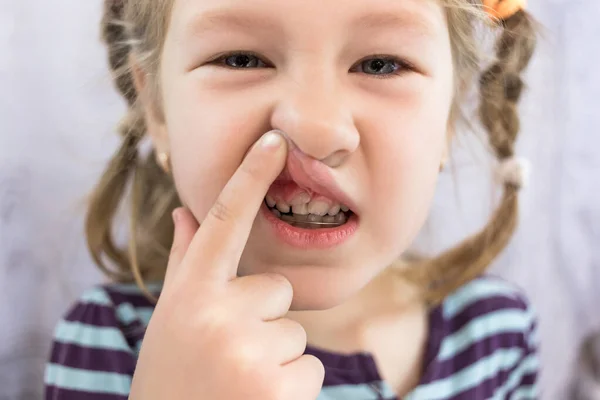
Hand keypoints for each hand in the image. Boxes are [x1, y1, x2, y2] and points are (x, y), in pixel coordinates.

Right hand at [130, 131, 324, 399]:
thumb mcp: (172, 318)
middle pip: (276, 290)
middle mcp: (215, 315)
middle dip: (261, 320)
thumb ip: (187, 261)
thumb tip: (185, 209)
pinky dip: (291, 388)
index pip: (224, 222)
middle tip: (227, 356)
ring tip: (237, 384)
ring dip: (274, 358)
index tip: (275, 139)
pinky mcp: (281, 388)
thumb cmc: (173, 376)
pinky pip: (311, 368)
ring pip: (295, 333)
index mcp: (188, 294)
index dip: (249, 177)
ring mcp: (248, 351)